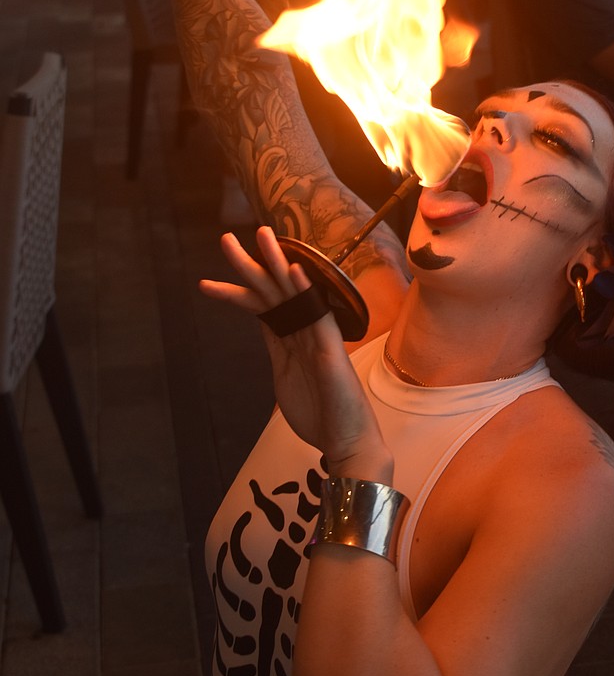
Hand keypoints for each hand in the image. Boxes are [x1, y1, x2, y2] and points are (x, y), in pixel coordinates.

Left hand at [201, 227, 390, 476]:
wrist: (345, 441)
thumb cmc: (319, 414)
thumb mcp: (284, 377)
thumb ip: (277, 348)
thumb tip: (265, 323)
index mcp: (290, 339)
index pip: (259, 306)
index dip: (234, 293)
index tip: (205, 284)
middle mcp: (303, 330)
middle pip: (272, 290)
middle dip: (248, 266)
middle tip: (225, 240)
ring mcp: (318, 336)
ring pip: (295, 291)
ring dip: (277, 262)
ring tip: (261, 234)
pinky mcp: (330, 348)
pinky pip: (317, 313)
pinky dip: (306, 290)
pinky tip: (293, 269)